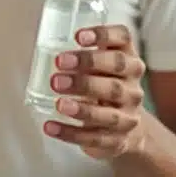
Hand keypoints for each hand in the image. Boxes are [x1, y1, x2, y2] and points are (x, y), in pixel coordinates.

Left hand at [44, 24, 147, 158]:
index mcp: (128, 62)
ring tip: (59, 103)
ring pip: (109, 112)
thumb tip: (43, 47)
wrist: (130, 131)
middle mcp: (132, 87)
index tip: (78, 36)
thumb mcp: (100, 68)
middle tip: (59, 63)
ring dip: (82, 107)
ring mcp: (128, 116)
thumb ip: (80, 55)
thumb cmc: (106, 88)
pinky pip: (94, 138)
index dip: (103, 35)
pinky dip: (70, 133)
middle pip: (116, 75)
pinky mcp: (118, 140)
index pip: (123, 40)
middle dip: (87, 66)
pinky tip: (50, 127)